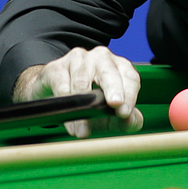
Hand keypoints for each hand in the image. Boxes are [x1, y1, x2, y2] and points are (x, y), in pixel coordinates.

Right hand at [15, 47, 144, 137]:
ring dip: (83, 107)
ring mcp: (78, 59)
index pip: (129, 78)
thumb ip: (126, 119)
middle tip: (115, 104)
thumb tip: (131, 121)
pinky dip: (65, 102)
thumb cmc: (90, 102)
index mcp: (120, 67)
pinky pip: (62, 84)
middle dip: (113, 89)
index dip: (129, 95)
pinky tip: (67, 116)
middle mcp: (101, 58)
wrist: (56, 94)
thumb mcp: (111, 113)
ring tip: (83, 129)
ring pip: (82, 81)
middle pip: (109, 72)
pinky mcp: (57, 67)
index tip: (125, 113)